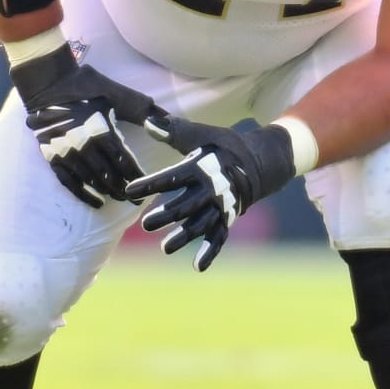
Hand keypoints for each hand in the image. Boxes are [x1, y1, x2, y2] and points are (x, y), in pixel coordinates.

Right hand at [11, 44, 163, 207]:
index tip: (147, 184)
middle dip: (124, 188)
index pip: (122, 161)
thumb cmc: (84, 85)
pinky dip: (83, 194)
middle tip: (136, 198)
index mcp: (100, 130)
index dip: (135, 175)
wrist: (46, 82)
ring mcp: (66, 152)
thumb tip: (166, 118)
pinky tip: (96, 202)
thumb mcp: (114, 92)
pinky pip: (69, 181)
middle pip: (108, 175)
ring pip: (90, 181)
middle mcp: (83, 146)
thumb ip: (139, 108)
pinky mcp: (52, 156)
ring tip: (120, 198)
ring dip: (107, 192)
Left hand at [126, 117, 295, 270]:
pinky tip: (198, 267)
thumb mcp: (201, 133)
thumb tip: (147, 121)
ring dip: (184, 237)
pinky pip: (219, 238)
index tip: (130, 191)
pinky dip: (210, 253)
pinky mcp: (228, 219)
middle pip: (186, 205)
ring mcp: (221, 207)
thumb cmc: (222, 146)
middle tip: (145, 224)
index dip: (151, 184)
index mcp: (202, 167)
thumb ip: (173, 131)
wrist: (259, 162)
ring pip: (201, 225)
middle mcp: (212, 189)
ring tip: (165, 248)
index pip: (172, 177)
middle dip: (167, 215)